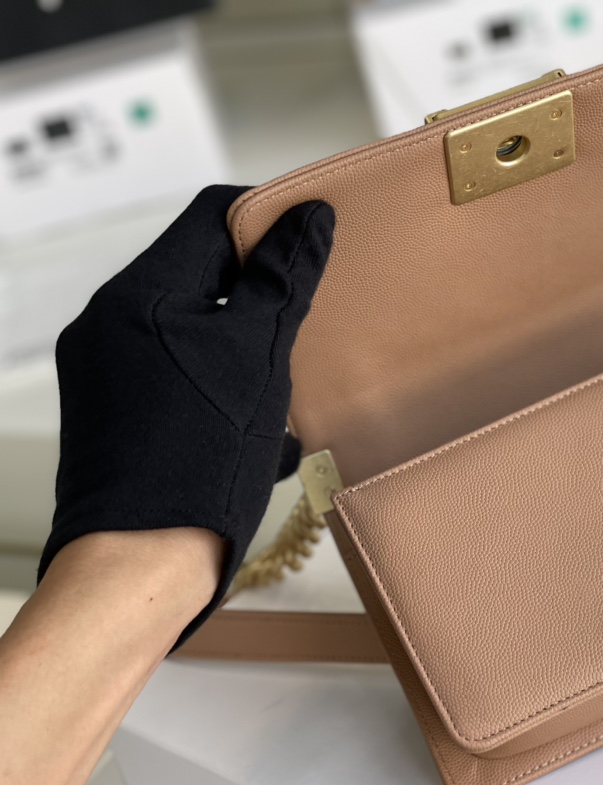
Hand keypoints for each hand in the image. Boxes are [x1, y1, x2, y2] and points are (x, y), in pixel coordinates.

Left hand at [40, 185, 334, 643]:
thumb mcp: (261, 355)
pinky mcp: (115, 417)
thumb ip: (285, 279)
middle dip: (261, 291)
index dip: (268, 218)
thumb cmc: (199, 461)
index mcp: (138, 295)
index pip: (209, 216)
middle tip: (309, 315)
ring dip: (245, 343)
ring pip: (193, 330)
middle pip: (200, 275)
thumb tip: (309, 218)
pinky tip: (260, 424)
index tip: (312, 239)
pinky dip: (222, 384)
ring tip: (287, 379)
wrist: (142, 566)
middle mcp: (108, 326)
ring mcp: (106, 375)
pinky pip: (178, 377)